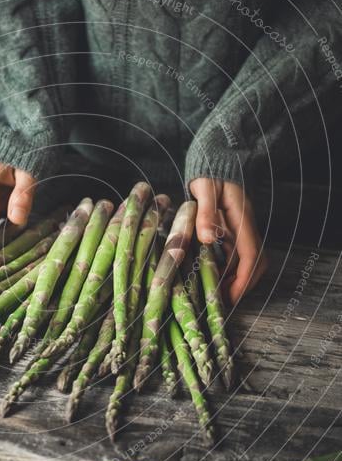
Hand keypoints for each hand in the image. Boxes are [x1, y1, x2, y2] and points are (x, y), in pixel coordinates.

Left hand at [189, 178, 267, 305]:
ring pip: (245, 260)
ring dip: (234, 278)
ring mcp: (240, 228)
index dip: (243, 279)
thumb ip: (206, 212)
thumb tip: (207, 238)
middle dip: (242, 285)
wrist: (215, 159)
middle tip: (223, 302)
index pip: (250, 256)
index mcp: (242, 219)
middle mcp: (245, 226)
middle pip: (254, 263)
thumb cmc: (209, 173)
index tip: (230, 297)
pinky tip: (211, 275)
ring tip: (215, 294)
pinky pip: (234, 253)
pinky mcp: (232, 228)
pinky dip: (226, 267)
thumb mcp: (206, 189)